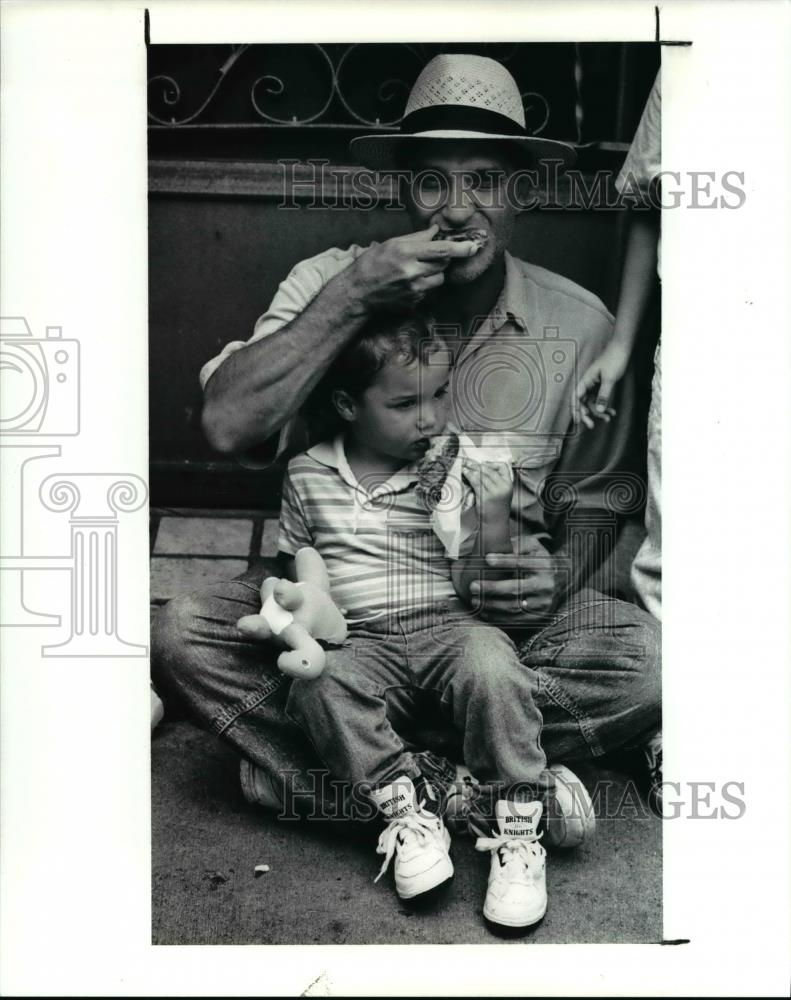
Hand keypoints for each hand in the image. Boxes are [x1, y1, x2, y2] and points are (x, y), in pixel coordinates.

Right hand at [350, 224, 480, 308]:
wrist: (358, 292)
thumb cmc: (371, 264)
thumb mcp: (391, 243)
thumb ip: (417, 238)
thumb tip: (436, 231)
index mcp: (406, 253)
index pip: (441, 250)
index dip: (460, 248)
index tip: (474, 246)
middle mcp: (411, 272)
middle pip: (443, 264)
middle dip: (441, 258)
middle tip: (427, 256)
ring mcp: (414, 290)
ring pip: (439, 279)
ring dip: (435, 273)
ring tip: (416, 270)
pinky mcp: (414, 302)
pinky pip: (430, 291)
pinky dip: (425, 285)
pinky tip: (409, 282)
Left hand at [464, 458, 512, 511]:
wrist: (496, 523)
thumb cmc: (497, 507)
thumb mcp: (502, 492)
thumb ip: (496, 481)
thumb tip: (482, 468)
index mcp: (508, 484)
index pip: (502, 467)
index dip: (491, 463)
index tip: (482, 463)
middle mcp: (503, 487)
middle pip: (489, 470)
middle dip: (477, 465)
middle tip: (468, 462)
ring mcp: (494, 492)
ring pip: (481, 476)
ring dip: (471, 470)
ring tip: (465, 467)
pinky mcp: (485, 497)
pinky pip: (476, 483)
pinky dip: (469, 477)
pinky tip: (465, 474)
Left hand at [469, 543, 560, 624]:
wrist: (556, 580)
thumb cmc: (535, 560)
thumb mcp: (531, 547)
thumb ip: (515, 544)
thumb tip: (493, 544)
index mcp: (542, 565)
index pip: (521, 562)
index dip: (504, 561)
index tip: (487, 559)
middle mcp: (544, 585)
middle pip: (515, 588)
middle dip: (492, 588)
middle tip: (473, 586)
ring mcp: (542, 602)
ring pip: (513, 607)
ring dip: (491, 605)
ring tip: (474, 601)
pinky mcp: (538, 616)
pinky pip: (515, 620)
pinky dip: (497, 618)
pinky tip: (484, 613)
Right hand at [573, 340, 629, 428]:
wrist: (622, 348)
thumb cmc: (614, 359)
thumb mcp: (609, 378)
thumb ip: (604, 394)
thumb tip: (599, 409)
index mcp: (585, 380)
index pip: (576, 398)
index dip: (575, 410)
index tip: (578, 421)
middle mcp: (587, 384)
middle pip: (582, 403)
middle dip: (586, 415)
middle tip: (591, 425)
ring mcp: (594, 385)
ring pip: (592, 403)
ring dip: (598, 412)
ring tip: (607, 418)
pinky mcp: (601, 385)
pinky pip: (600, 399)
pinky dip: (605, 406)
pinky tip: (612, 411)